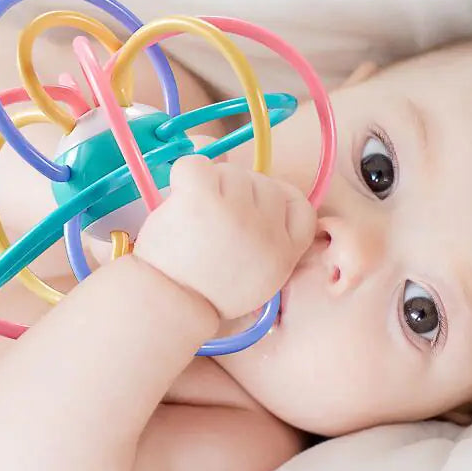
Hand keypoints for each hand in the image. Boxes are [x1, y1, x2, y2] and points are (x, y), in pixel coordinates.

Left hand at [134, 155, 315, 319]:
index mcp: (284, 253)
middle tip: (215, 220)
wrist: (169, 305)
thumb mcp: (262, 282)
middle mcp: (267, 231)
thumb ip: (273, 248)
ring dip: (211, 187)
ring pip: (230, 172)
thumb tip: (264, 210)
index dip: (281, 200)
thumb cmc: (209, 295)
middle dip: (239, 194)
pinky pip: (198, 165)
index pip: (301, 207)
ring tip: (195, 218)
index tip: (258, 207)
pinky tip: (181, 199)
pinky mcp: (203, 199)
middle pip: (263, 183)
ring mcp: (237, 213)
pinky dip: (186, 176)